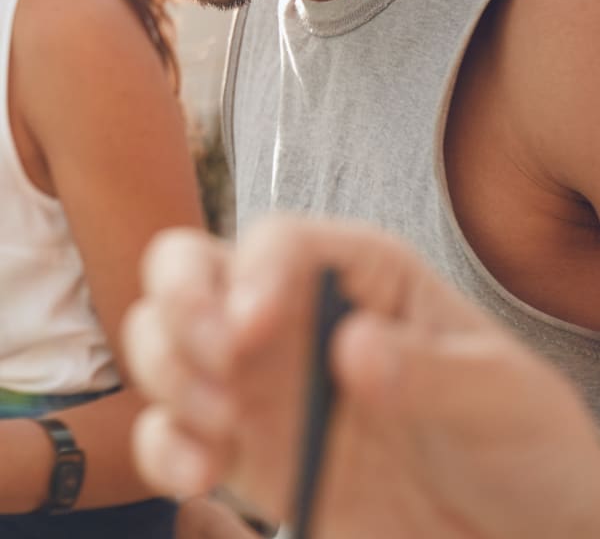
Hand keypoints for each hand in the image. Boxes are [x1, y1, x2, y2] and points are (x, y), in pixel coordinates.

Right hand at [125, 216, 599, 537]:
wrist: (505, 521)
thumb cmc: (513, 435)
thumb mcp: (500, 392)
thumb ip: (431, 368)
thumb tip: (352, 347)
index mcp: (359, 273)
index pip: (279, 240)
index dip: (253, 272)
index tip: (253, 329)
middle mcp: (295, 314)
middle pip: (193, 267)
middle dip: (182, 303)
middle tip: (218, 359)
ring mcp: (263, 380)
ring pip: (163, 338)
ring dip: (167, 371)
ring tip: (221, 423)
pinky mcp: (246, 445)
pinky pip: (171, 429)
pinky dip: (163, 445)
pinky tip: (200, 471)